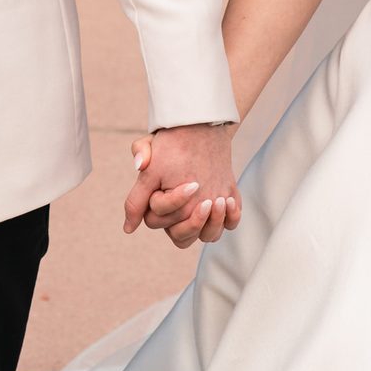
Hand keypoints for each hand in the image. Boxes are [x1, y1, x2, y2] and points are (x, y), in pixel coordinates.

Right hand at [123, 124, 239, 247]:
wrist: (199, 133)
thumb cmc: (173, 143)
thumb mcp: (153, 144)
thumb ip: (141, 152)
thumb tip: (140, 165)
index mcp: (157, 206)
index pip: (157, 220)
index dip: (173, 204)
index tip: (191, 185)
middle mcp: (178, 216)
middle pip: (181, 237)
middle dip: (194, 223)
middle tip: (206, 202)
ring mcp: (200, 215)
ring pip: (206, 236)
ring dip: (213, 223)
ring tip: (220, 201)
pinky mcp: (221, 210)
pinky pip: (229, 225)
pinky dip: (231, 219)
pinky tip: (230, 201)